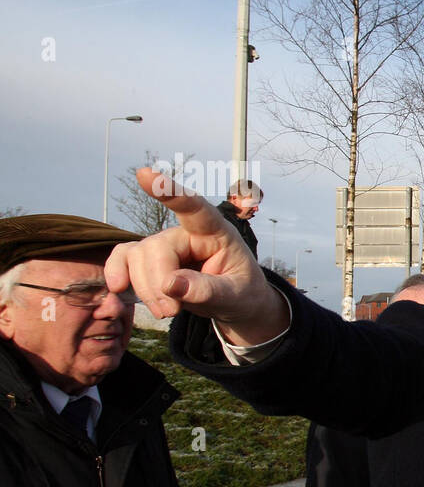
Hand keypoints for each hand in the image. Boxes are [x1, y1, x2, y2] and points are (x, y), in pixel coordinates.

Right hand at [104, 169, 289, 344]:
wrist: (236, 303)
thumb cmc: (242, 292)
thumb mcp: (235, 297)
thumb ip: (208, 291)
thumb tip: (170, 285)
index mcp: (216, 232)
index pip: (194, 208)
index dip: (170, 192)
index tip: (146, 175)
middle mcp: (187, 232)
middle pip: (156, 248)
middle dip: (158, 284)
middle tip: (172, 312)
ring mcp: (165, 244)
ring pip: (136, 256)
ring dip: (144, 289)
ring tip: (167, 312)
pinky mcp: (149, 259)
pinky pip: (123, 258)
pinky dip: (118, 274)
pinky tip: (119, 289)